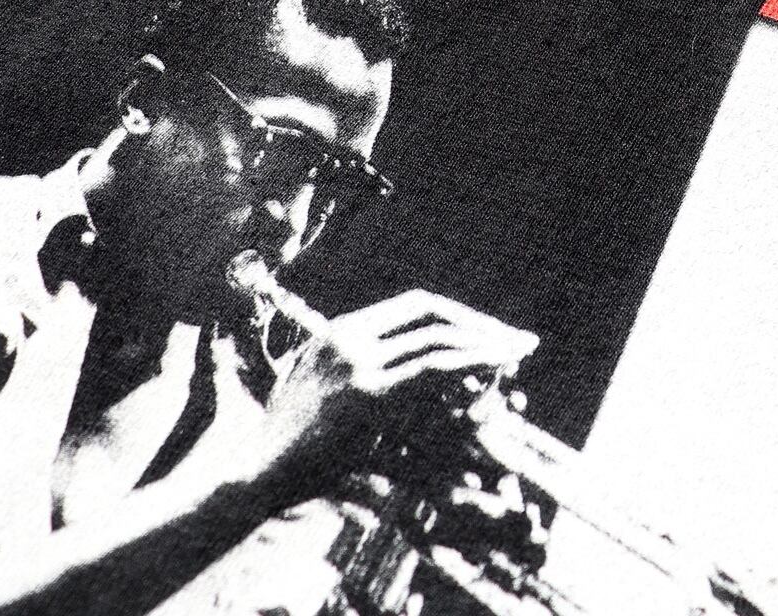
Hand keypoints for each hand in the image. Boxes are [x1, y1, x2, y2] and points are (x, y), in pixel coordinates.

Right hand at [252, 287, 538, 485]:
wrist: (257, 472)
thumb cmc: (291, 439)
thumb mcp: (316, 382)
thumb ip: (355, 360)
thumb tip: (405, 359)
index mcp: (342, 329)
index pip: (414, 304)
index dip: (458, 314)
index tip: (488, 329)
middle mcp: (350, 337)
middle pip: (432, 314)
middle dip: (481, 325)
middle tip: (518, 342)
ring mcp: (358, 364)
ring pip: (438, 341)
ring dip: (486, 344)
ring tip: (520, 353)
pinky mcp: (366, 396)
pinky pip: (431, 373)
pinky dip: (470, 365)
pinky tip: (494, 370)